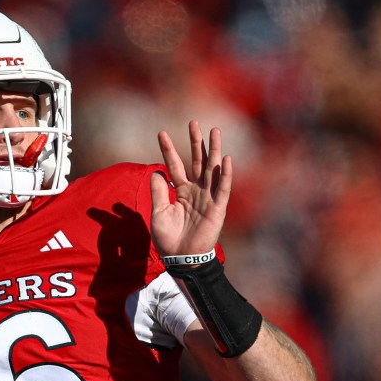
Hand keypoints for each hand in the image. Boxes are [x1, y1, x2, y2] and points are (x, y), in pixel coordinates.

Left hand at [149, 121, 231, 256]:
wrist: (180, 258)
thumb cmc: (169, 238)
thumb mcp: (158, 213)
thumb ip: (158, 192)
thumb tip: (156, 171)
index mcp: (180, 191)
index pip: (174, 165)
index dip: (169, 150)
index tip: (161, 133)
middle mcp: (195, 190)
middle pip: (196, 160)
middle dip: (195, 141)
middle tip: (193, 122)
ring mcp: (207, 197)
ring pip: (212, 169)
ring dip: (214, 150)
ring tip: (215, 131)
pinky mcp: (218, 208)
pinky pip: (222, 189)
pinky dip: (224, 175)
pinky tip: (225, 159)